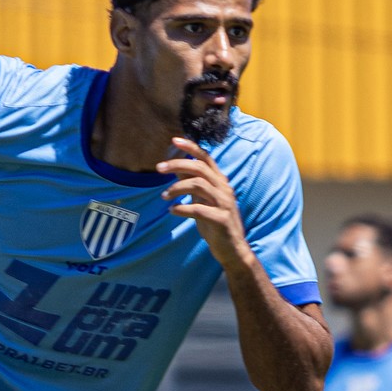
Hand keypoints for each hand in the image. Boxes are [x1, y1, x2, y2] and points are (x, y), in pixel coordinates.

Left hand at [157, 137, 249, 269]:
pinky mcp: (221, 219)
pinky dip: (182, 208)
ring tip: (164, 196)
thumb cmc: (215, 224)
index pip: (206, 158)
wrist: (233, 250)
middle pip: (200, 168)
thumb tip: (176, 168)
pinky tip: (172, 211)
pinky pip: (198, 209)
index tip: (174, 140)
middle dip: (177, 165)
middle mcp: (224, 189)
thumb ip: (193, 184)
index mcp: (221, 182)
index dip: (191, 147)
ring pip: (199, 185)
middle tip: (159, 169)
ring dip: (177, 188)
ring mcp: (224, 203)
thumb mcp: (202, 200)